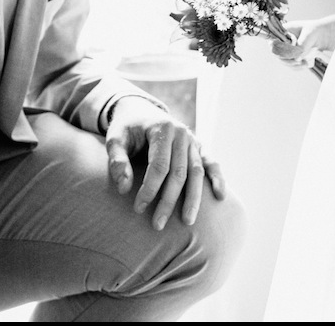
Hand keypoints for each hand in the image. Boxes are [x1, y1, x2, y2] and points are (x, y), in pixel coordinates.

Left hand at [105, 97, 225, 230]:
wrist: (140, 110)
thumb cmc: (126, 128)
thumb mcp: (114, 139)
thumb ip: (117, 161)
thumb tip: (123, 189)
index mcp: (163, 128)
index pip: (159, 166)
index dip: (149, 189)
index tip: (138, 209)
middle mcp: (182, 134)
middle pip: (179, 173)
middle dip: (168, 201)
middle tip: (157, 225)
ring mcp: (193, 141)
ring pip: (196, 173)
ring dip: (193, 199)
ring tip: (187, 222)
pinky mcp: (198, 147)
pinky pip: (211, 163)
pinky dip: (217, 178)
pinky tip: (220, 196)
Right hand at [271, 12, 334, 67]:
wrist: (322, 34)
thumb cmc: (314, 30)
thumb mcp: (308, 35)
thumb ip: (300, 46)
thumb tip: (296, 59)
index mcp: (282, 31)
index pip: (272, 41)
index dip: (275, 48)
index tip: (285, 54)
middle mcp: (281, 40)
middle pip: (276, 54)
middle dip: (287, 59)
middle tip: (298, 61)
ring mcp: (285, 49)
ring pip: (284, 61)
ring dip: (293, 64)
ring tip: (305, 63)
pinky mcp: (291, 56)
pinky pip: (291, 65)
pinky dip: (297, 67)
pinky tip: (306, 64)